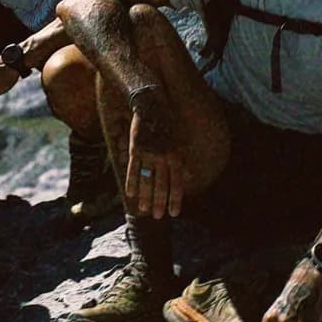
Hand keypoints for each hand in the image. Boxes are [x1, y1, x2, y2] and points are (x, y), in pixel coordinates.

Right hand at [125, 93, 185, 215]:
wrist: (151, 105)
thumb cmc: (167, 123)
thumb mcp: (179, 141)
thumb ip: (182, 161)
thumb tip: (190, 177)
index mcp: (176, 156)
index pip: (177, 183)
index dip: (175, 199)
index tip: (174, 213)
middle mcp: (163, 157)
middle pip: (161, 185)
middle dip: (159, 202)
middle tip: (157, 216)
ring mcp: (149, 154)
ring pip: (147, 180)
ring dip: (145, 197)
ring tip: (143, 210)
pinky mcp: (136, 149)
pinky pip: (133, 170)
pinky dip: (132, 183)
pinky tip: (131, 194)